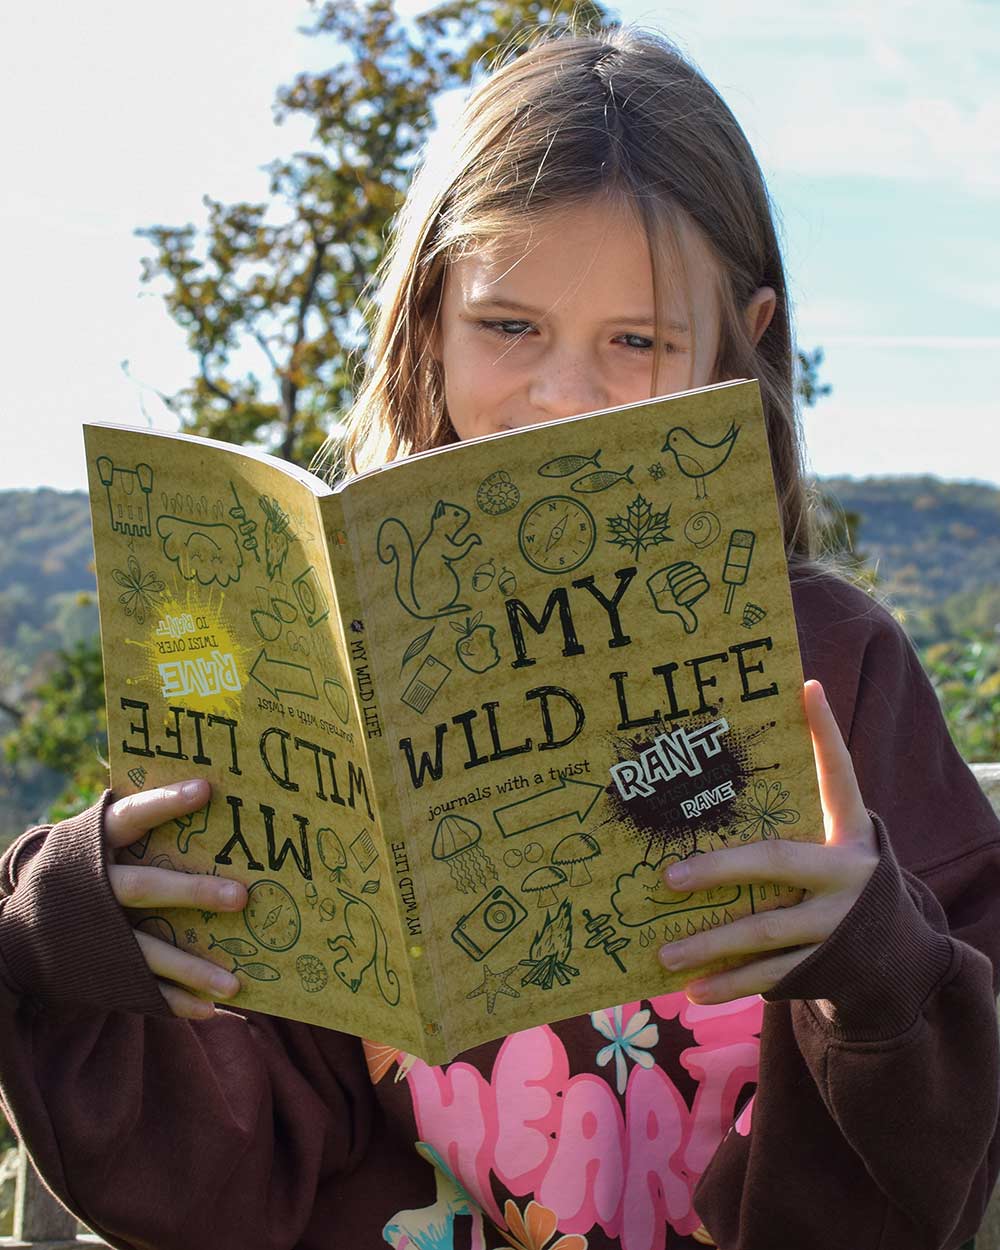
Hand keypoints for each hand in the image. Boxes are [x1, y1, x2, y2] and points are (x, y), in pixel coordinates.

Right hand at [104, 780, 246, 1018]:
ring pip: (144, 950)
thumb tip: (208, 793)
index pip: (130, 816)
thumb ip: (139, 828)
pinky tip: (207, 1007)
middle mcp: (91, 887)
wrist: (18, 936)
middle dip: (192, 892)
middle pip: (144, 888)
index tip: (205, 789)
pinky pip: (138, 988)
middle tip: (241, 897)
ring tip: (235, 983)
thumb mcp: (94, 844)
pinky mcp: (97, 968)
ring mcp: (93, 933)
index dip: (164, 803)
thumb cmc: (81, 873)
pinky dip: (172, 1000)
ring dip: (191, 968)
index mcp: (92, 844)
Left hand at [657, 680, 878, 1002]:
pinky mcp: (824, 966)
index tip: (807, 688)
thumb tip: (743, 752)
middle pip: (775, 862)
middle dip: (719, 869)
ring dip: (709, 943)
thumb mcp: (835, 845)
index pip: (839, 774)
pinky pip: (769, 976)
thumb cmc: (840, 884)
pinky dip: (729, 983)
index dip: (826, 733)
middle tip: (666, 878)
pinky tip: (692, 988)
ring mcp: (836, 925)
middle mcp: (847, 876)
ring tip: (663, 953)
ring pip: (763, 931)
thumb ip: (799, 813)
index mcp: (851, 835)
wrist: (896, 960)